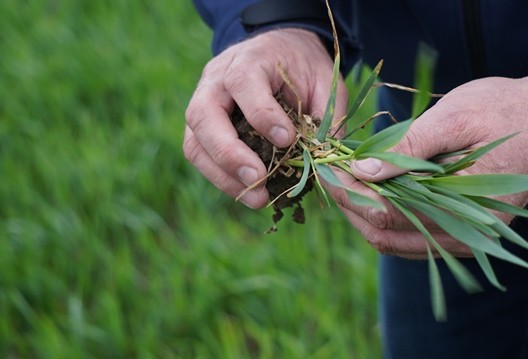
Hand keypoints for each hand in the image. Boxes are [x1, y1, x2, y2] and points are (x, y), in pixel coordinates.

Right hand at [184, 28, 346, 207]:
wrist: (280, 50)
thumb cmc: (303, 67)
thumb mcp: (325, 81)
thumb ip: (327, 116)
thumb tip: (327, 161)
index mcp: (249, 59)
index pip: (243, 83)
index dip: (263, 115)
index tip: (287, 141)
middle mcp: (216, 79)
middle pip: (204, 115)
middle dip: (229, 154)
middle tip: (258, 180)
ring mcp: (202, 102)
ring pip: (194, 142)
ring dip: (222, 175)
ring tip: (256, 198)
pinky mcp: (201, 127)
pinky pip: (199, 154)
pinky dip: (221, 177)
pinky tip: (248, 192)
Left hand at [330, 51, 527, 258]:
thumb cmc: (505, 110)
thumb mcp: (454, 117)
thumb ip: (409, 148)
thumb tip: (363, 171)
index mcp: (466, 209)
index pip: (387, 214)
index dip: (350, 194)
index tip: (326, 169)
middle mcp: (466, 237)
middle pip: (385, 235)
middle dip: (351, 206)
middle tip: (328, 174)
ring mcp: (465, 239)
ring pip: (394, 242)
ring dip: (364, 214)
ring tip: (344, 181)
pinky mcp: (463, 232)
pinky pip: (412, 236)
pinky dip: (385, 216)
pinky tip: (372, 190)